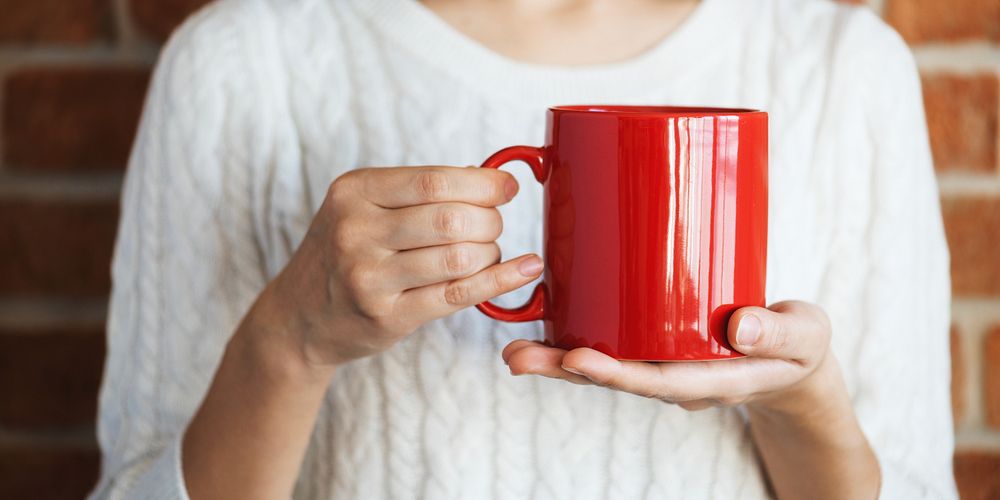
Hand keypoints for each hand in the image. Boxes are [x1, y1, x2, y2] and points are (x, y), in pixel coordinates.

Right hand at [248, 166, 543, 368]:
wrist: (299, 316)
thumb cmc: (346, 253)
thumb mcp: (363, 208)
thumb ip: (419, 192)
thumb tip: (492, 178)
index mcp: (354, 192)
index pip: (434, 180)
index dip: (483, 183)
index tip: (507, 187)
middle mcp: (356, 231)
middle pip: (451, 219)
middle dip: (489, 221)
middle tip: (493, 226)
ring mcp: (368, 277)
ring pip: (459, 258)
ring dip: (490, 253)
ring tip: (486, 253)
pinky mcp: (386, 316)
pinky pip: (458, 294)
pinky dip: (499, 281)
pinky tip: (522, 270)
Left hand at [502, 301, 833, 414]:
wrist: (792, 363)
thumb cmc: (797, 344)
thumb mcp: (804, 334)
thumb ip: (778, 331)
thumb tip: (742, 326)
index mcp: (714, 379)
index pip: (658, 381)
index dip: (615, 374)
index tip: (576, 360)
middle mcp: (679, 379)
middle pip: (617, 379)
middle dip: (565, 370)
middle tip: (518, 359)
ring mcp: (664, 368)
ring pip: (607, 369)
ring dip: (558, 362)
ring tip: (513, 354)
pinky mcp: (656, 350)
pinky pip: (613, 351)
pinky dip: (575, 345)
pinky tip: (542, 332)